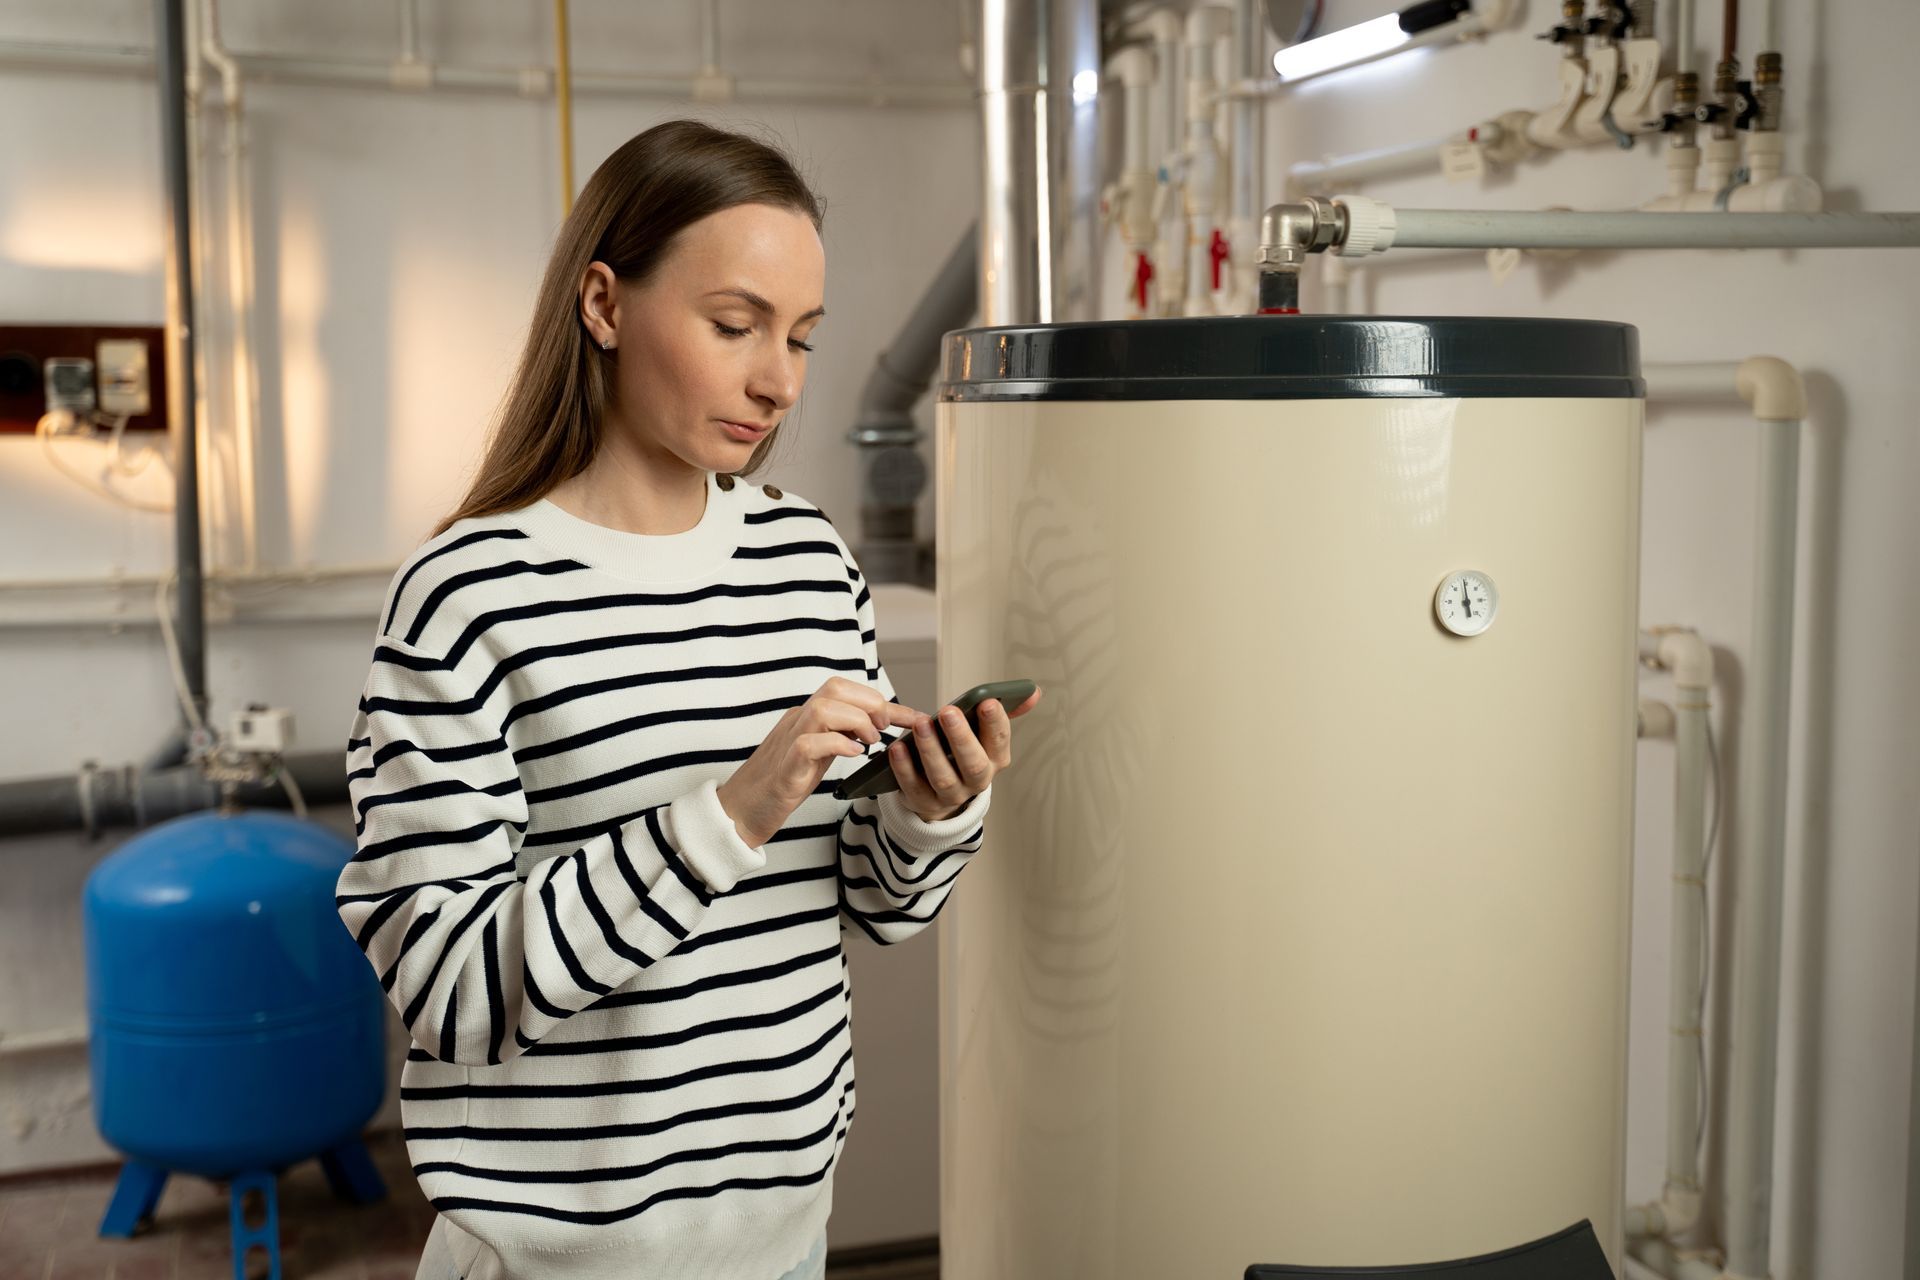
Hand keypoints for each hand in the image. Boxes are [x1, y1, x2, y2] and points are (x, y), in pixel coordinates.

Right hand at [717, 677, 920, 846]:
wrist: (740, 812)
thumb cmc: (779, 785)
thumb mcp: (818, 755)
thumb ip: (839, 737)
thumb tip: (873, 728)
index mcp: (806, 718)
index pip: (845, 692)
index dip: (882, 701)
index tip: (912, 718)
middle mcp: (797, 722)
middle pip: (835, 687)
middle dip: (870, 703)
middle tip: (883, 730)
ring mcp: (788, 742)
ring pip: (823, 708)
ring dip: (856, 721)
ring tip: (868, 743)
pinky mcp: (784, 767)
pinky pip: (809, 743)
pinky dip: (836, 744)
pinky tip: (852, 755)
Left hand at [889, 687, 1042, 821]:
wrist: (940, 794)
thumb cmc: (961, 754)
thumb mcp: (983, 736)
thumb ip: (1003, 712)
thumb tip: (1033, 692)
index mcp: (996, 760)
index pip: (1000, 741)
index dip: (995, 723)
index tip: (987, 701)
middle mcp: (977, 781)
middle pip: (973, 764)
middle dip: (961, 737)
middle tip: (948, 711)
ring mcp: (952, 796)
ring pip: (943, 778)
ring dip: (931, 750)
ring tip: (920, 724)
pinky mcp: (925, 803)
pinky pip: (914, 788)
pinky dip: (904, 769)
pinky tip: (897, 748)